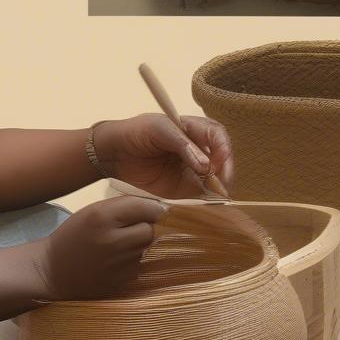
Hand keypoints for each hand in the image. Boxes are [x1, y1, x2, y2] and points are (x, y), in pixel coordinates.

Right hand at [32, 195, 167, 300]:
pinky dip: (132, 261)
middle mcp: (114, 240)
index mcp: (102, 217)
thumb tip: (159, 209)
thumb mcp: (92, 212)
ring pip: (146, 247)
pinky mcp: (123, 280)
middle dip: (143, 227)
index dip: (149, 209)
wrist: (53, 272)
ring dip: (138, 245)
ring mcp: (120, 263)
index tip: (144, 211)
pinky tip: (114, 262)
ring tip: (117, 247)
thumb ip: (124, 206)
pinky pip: (139, 264)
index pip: (147, 208)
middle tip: (126, 230)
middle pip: (150, 230)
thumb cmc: (74, 236)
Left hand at [91, 113, 234, 198]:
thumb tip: (207, 166)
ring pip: (215, 182)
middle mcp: (199, 151)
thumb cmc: (136, 132)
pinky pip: (200, 197)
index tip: (219, 168)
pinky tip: (206, 210)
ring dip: (218, 192)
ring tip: (215, 203)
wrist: (114, 153)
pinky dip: (206, 204)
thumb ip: (183, 144)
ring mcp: (193, 171)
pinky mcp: (184, 189)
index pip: (219, 138)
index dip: (224, 152)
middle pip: (222, 162)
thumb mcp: (159, 129)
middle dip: (225, 175)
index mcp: (196, 130)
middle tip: (220, 190)